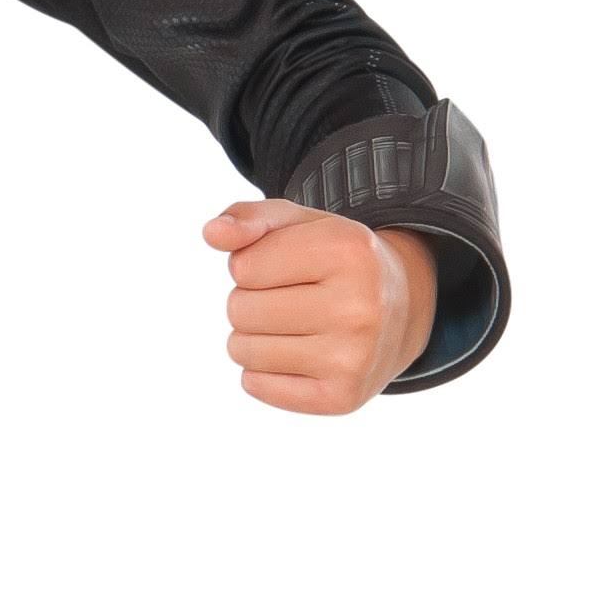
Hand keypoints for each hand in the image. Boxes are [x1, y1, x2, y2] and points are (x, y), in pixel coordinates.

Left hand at [201, 198, 436, 412]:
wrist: (403, 312)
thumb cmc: (335, 262)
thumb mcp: (300, 225)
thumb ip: (250, 218)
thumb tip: (212, 233)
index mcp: (349, 250)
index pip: (243, 266)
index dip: (252, 264)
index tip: (288, 267)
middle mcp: (358, 306)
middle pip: (239, 310)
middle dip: (251, 301)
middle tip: (291, 299)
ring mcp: (352, 357)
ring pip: (241, 350)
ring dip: (253, 337)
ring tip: (294, 327)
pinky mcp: (340, 397)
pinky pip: (254, 384)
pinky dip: (262, 371)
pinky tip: (299, 356)